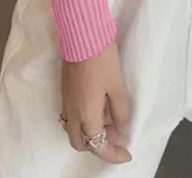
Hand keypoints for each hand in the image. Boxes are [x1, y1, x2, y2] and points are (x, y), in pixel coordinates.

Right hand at [60, 40, 132, 162]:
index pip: (98, 146)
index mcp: (86, 115)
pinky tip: (98, 107)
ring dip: (89, 133)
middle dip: (98, 146)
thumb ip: (120, 112)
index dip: (113, 155)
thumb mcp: (117, 86)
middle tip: (116, 137)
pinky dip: (83, 121)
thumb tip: (122, 130)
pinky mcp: (64, 90)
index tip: (127, 154)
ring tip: (109, 121)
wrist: (82, 35)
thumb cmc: (102, 59)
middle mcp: (72, 113)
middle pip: (80, 143)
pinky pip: (70, 116)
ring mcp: (65, 101)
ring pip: (74, 130)